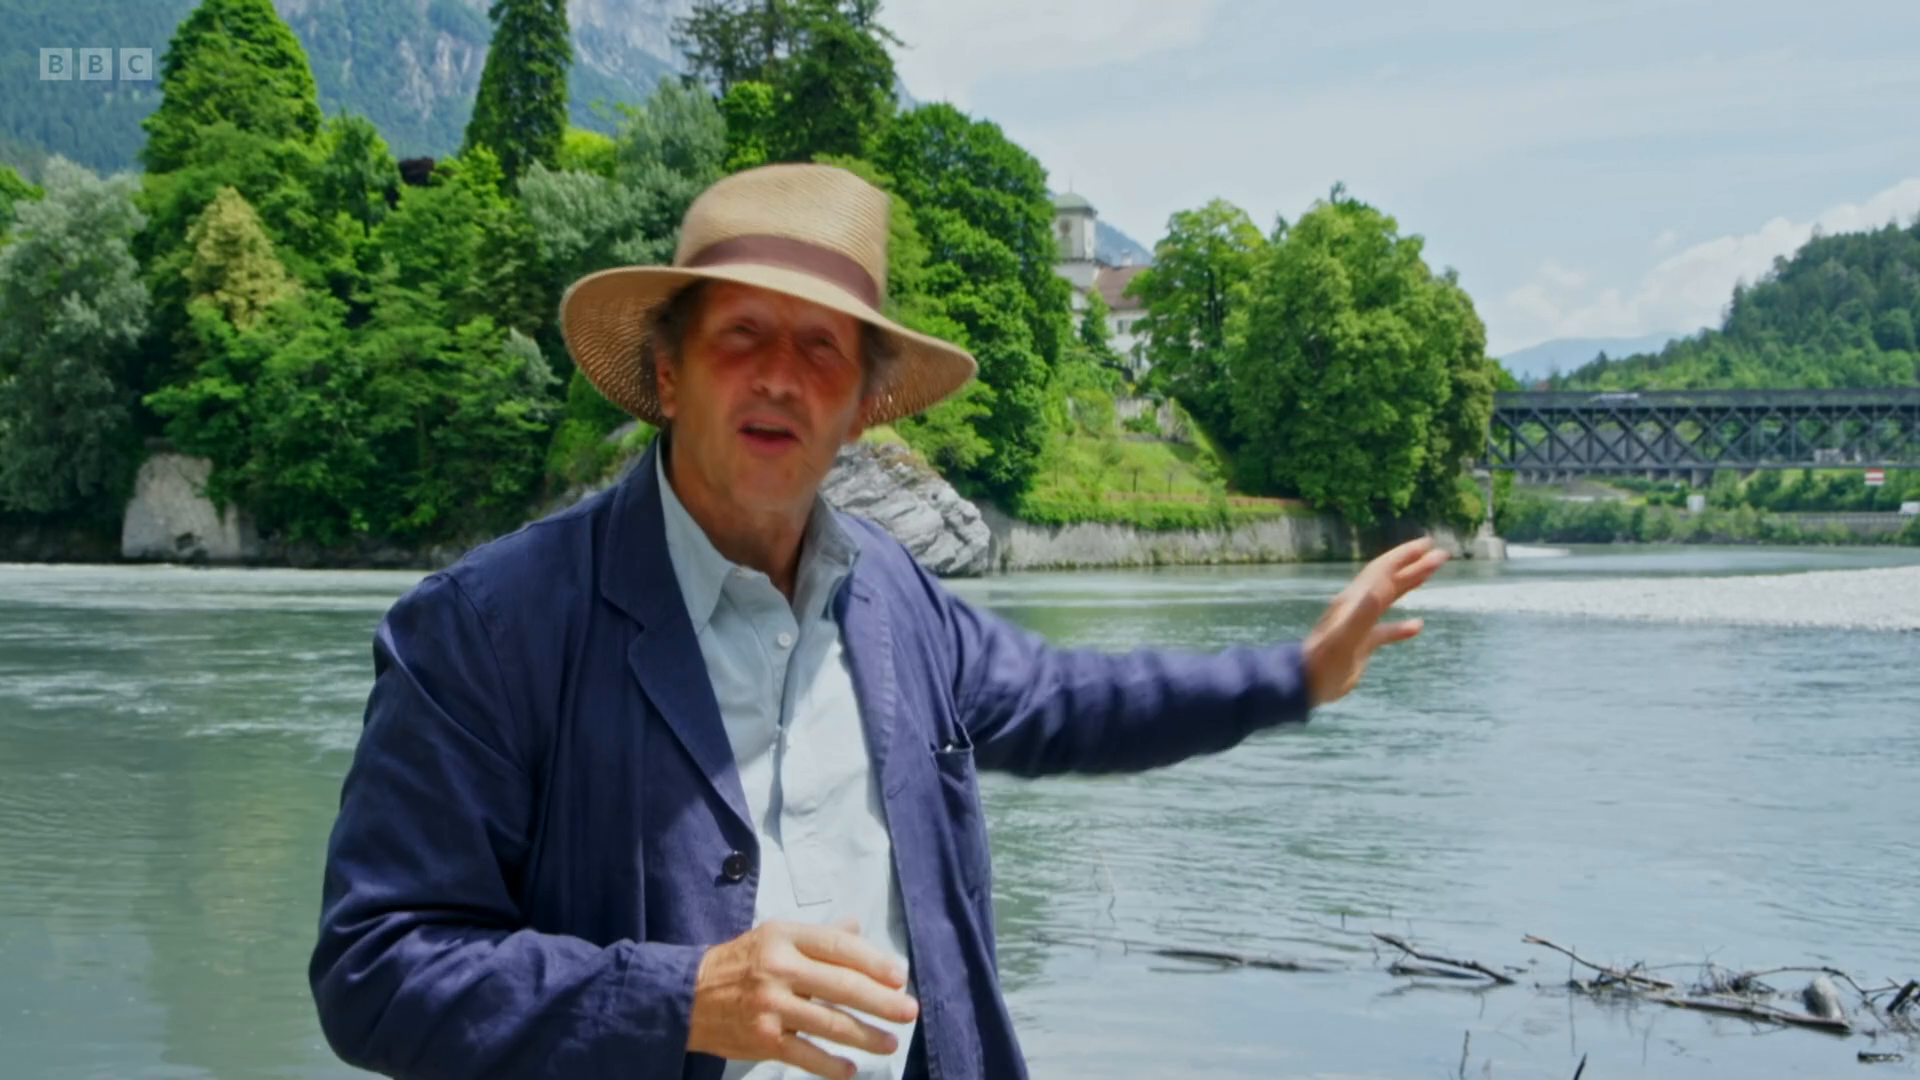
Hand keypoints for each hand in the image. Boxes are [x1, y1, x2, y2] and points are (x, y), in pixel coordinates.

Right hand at [687, 918, 917, 1078]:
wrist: (686, 997)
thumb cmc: (739, 963)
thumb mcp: (774, 936)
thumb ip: (818, 936)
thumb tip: (857, 926)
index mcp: (784, 937)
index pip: (839, 946)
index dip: (874, 962)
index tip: (899, 976)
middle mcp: (779, 969)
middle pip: (842, 986)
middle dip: (881, 1002)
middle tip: (908, 1012)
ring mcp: (771, 1006)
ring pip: (830, 1023)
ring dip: (866, 1036)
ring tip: (889, 1042)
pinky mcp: (763, 1039)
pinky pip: (806, 1055)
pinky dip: (832, 1065)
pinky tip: (851, 1069)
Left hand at [1302, 537, 1448, 705]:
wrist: (1306, 684)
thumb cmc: (1324, 662)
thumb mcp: (1345, 638)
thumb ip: (1363, 614)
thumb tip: (1380, 589)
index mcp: (1355, 601)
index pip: (1383, 572)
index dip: (1405, 556)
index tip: (1428, 544)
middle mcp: (1357, 607)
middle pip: (1389, 579)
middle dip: (1414, 565)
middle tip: (1441, 554)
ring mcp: (1360, 625)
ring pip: (1389, 598)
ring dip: (1410, 584)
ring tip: (1430, 574)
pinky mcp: (1361, 644)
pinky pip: (1385, 630)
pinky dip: (1401, 626)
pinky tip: (1417, 626)